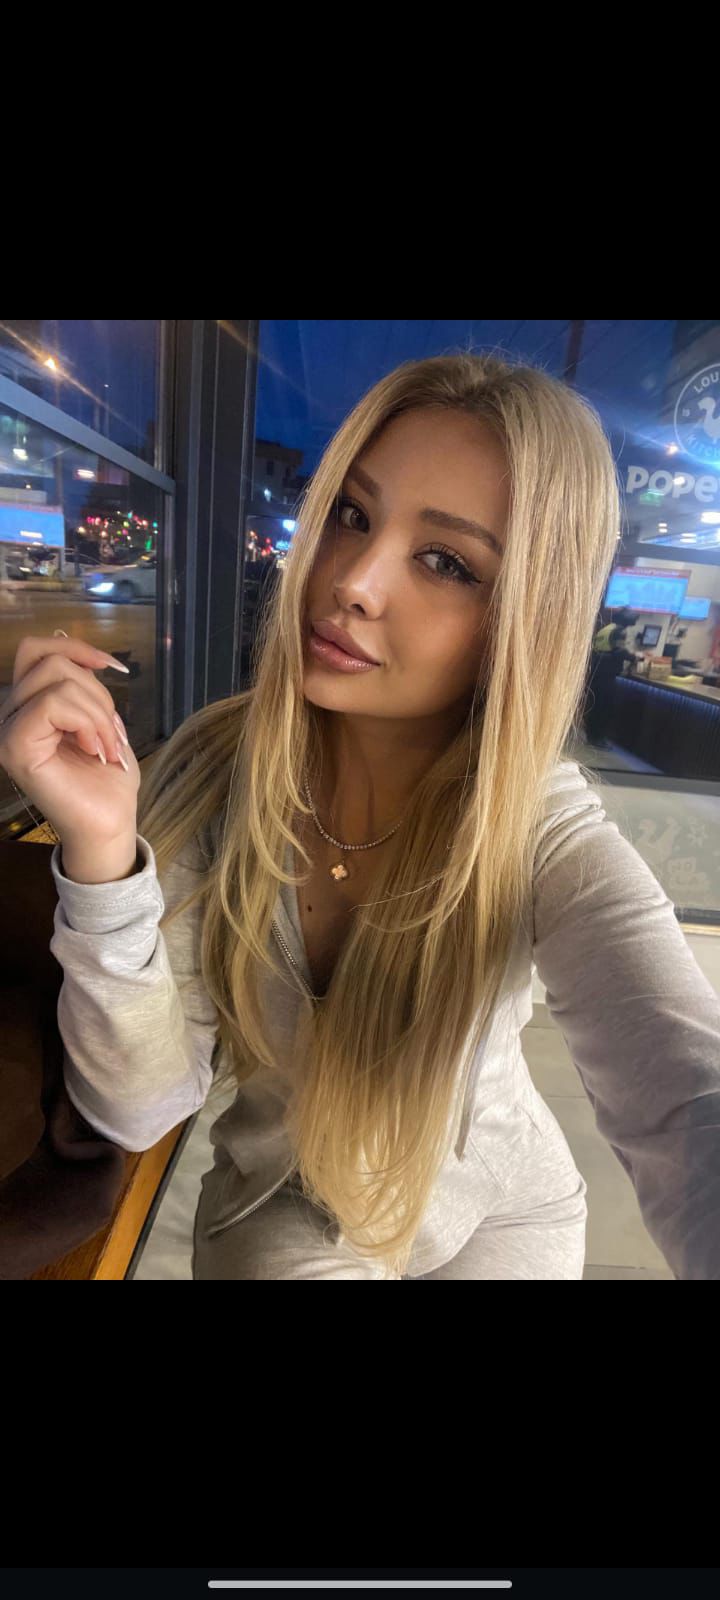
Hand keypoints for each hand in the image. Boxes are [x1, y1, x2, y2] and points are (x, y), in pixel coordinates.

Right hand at [0, 633, 139, 847]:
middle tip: (111, 733)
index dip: (77, 649)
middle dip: (96, 692)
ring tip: (105, 746)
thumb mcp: (99, 716)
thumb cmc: (106, 777)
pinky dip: (88, 723)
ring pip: (57, 679)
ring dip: (98, 712)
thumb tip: (77, 649)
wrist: (109, 822)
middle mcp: (8, 715)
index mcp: (25, 705)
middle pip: (51, 661)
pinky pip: (53, 704)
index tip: (113, 669)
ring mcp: (7, 731)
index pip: (35, 650)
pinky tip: (93, 750)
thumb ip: (80, 684)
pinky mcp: (15, 747)